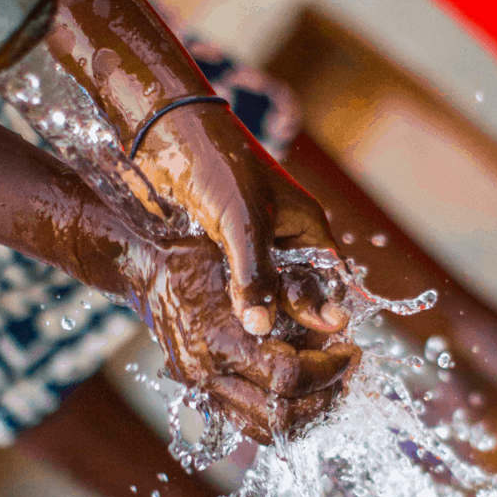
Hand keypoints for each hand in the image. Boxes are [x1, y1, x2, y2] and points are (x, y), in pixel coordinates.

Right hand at [114, 232, 359, 442]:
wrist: (145, 264)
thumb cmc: (196, 252)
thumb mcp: (244, 258)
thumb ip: (290, 289)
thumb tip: (337, 321)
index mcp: (219, 339)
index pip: (289, 378)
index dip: (329, 369)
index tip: (349, 349)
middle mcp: (208, 372)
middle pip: (280, 417)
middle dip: (323, 397)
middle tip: (344, 369)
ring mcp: (201, 386)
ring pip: (263, 429)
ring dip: (305, 412)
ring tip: (328, 380)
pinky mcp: (201, 389)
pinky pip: (246, 420)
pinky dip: (280, 413)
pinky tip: (301, 385)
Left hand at [134, 102, 348, 336]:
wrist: (167, 139)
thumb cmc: (216, 167)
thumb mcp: (242, 223)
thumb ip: (255, 275)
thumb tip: (261, 328)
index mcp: (305, 227)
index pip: (330, 280)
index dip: (325, 313)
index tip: (316, 348)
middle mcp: (283, 241)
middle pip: (297, 295)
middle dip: (289, 323)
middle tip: (278, 357)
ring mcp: (251, 249)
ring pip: (263, 297)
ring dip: (255, 320)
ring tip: (248, 353)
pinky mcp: (220, 255)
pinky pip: (233, 292)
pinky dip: (229, 310)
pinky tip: (219, 334)